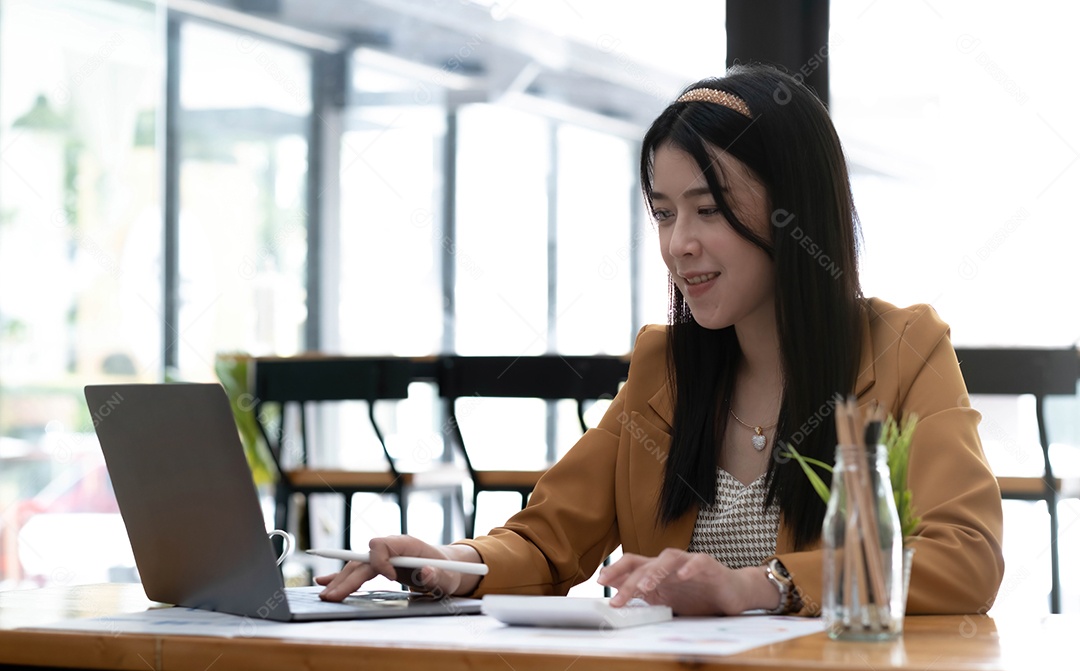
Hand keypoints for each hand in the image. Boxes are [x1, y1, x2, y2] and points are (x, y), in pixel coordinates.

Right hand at [314, 535, 482, 601]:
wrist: (448, 568)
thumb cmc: (449, 572)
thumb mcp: (449, 577)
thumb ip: (438, 575)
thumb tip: (426, 572)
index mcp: (407, 544)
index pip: (381, 545)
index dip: (380, 561)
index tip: (391, 579)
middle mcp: (391, 547)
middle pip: (363, 559)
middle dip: (347, 578)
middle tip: (332, 597)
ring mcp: (385, 556)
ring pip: (358, 566)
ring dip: (340, 580)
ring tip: (325, 595)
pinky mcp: (381, 566)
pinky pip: (359, 570)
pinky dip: (343, 577)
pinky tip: (325, 582)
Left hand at [597, 549, 779, 615]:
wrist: (732, 593)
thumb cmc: (699, 595)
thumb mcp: (666, 598)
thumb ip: (643, 593)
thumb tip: (614, 591)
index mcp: (658, 571)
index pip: (632, 564)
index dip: (615, 570)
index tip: (600, 583)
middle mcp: (670, 564)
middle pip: (645, 563)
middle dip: (628, 578)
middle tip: (617, 596)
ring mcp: (689, 562)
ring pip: (668, 558)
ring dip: (655, 571)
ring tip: (646, 586)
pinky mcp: (709, 566)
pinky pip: (698, 562)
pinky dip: (690, 567)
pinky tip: (682, 576)